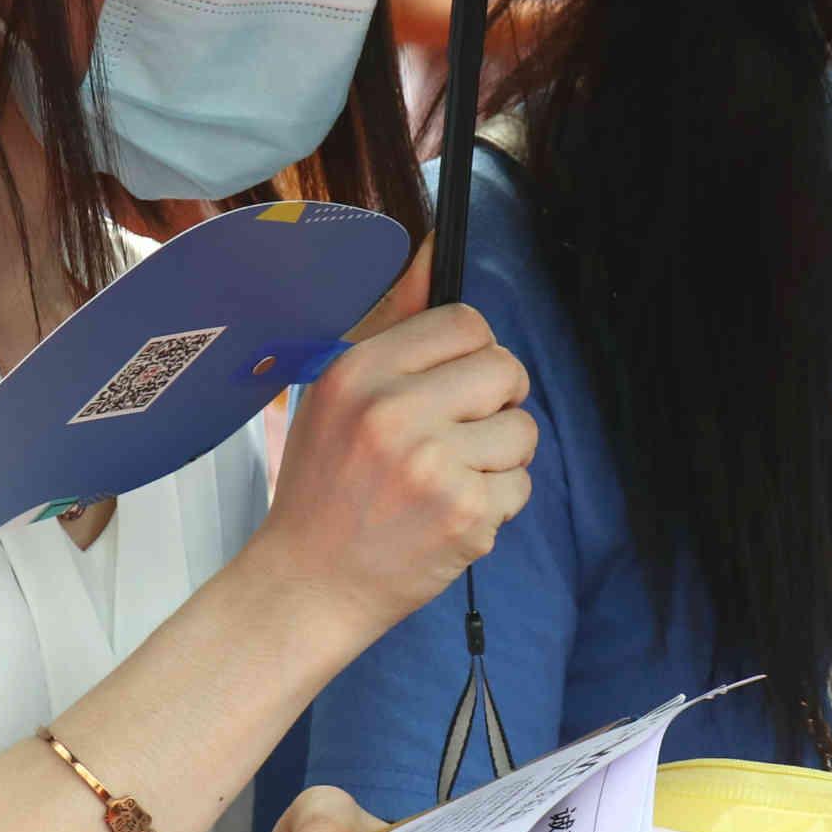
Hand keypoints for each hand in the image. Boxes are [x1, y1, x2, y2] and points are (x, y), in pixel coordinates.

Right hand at [246, 298, 534, 642]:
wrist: (308, 584)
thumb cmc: (325, 486)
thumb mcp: (338, 393)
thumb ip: (396, 322)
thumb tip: (435, 247)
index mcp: (360, 372)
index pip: (466, 323)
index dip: (473, 353)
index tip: (457, 383)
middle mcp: (395, 413)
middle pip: (505, 369)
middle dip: (498, 400)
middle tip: (462, 433)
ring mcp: (434, 466)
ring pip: (522, 431)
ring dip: (499, 457)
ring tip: (450, 479)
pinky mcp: (465, 515)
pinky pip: (520, 486)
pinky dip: (495, 504)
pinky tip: (449, 515)